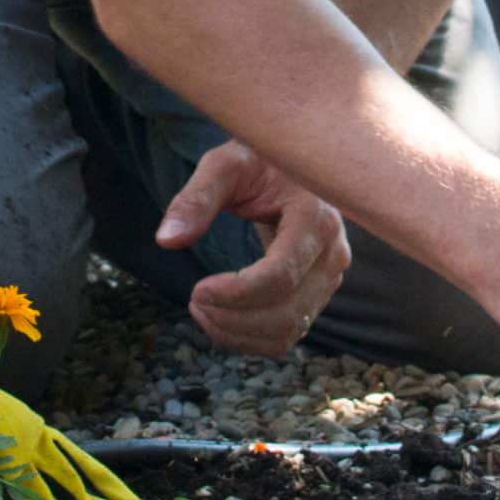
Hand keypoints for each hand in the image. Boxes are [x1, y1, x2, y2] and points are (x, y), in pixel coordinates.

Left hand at [154, 140, 351, 356]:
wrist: (289, 165)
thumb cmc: (257, 161)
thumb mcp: (224, 165)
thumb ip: (196, 199)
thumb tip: (166, 240)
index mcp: (316, 218)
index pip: (280, 276)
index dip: (236, 293)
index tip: (197, 290)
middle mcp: (332, 253)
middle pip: (286, 312)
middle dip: (232, 317)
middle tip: (193, 300)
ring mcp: (330, 278)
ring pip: (289, 330)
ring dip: (239, 332)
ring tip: (200, 309)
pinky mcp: (318, 294)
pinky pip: (288, 335)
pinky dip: (251, 339)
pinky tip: (220, 318)